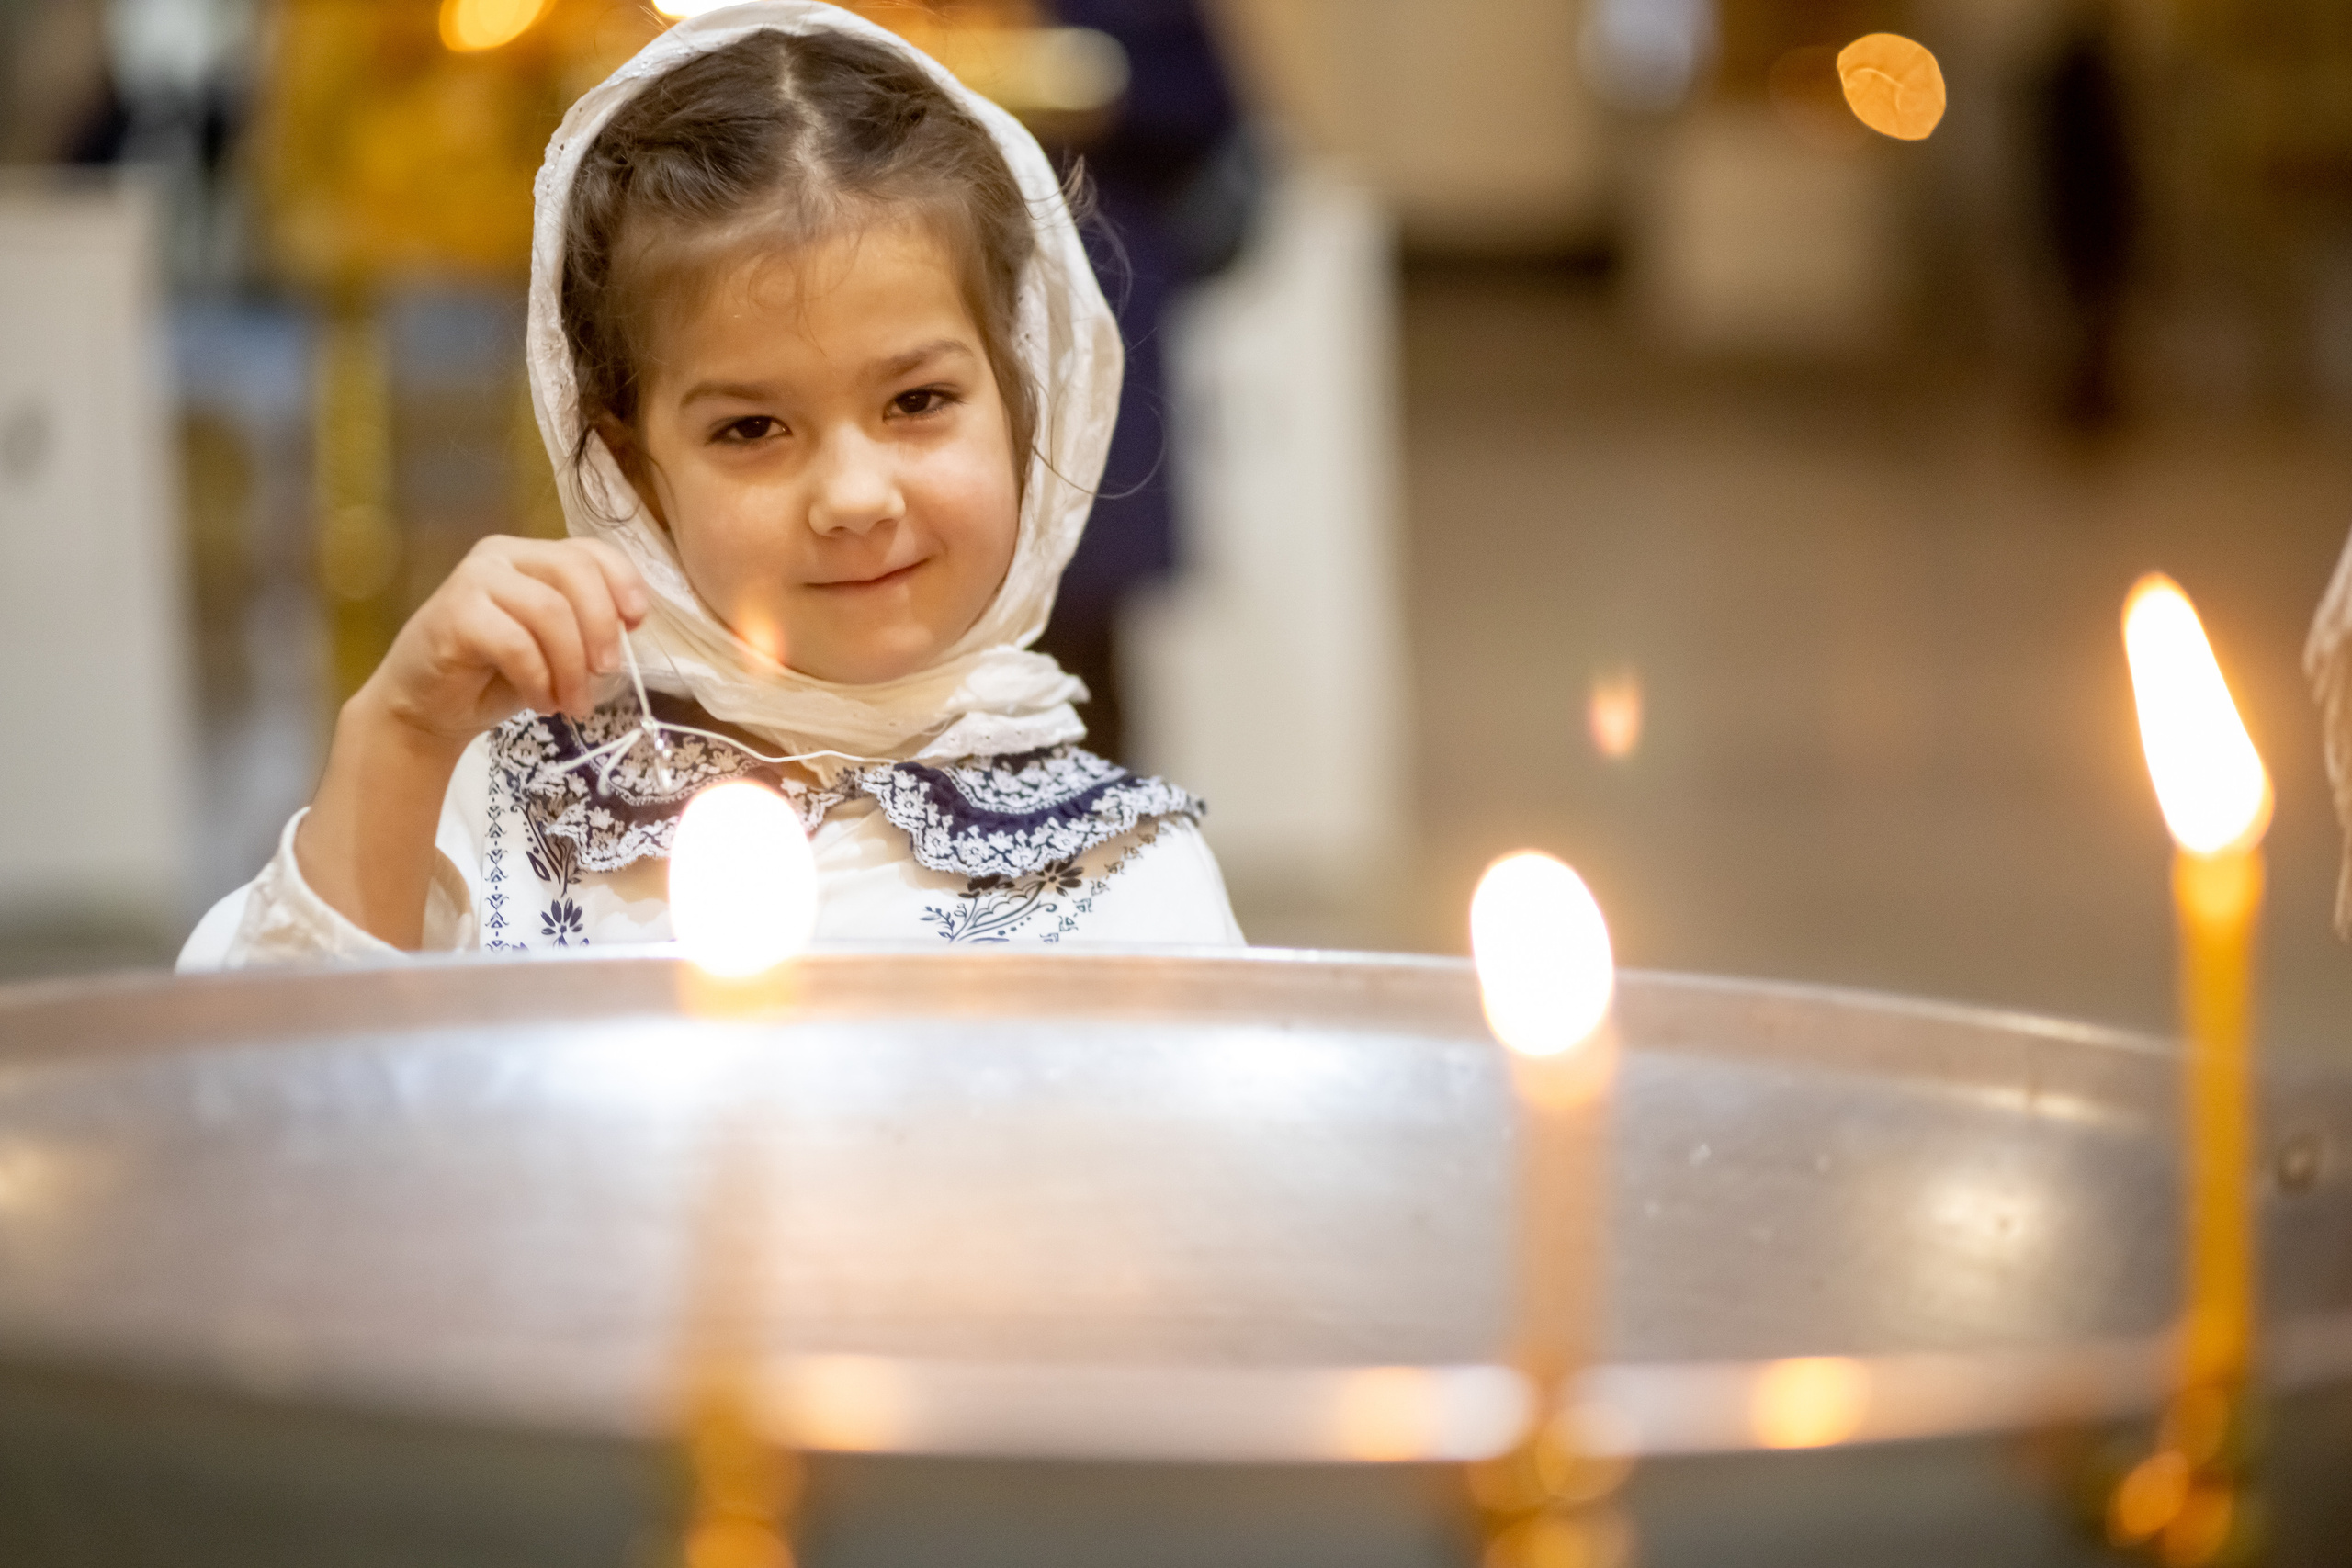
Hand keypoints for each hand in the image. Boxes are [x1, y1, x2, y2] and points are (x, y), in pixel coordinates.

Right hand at [353, 535, 649, 747]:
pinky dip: (539, 679)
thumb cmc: (497, 676)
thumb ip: (588, 625)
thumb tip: (633, 624)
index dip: (623, 582)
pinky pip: (516, 643)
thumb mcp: (557, 647)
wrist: (429, 707)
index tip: (637, 624)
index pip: (589, 550)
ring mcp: (475, 579)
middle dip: (602, 627)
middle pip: (574, 571)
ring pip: (550, 610)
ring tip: (572, 702)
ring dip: (572, 665)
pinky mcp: (455, 613)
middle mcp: (504, 555)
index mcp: (533, 556)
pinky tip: (542, 703)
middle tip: (608, 673)